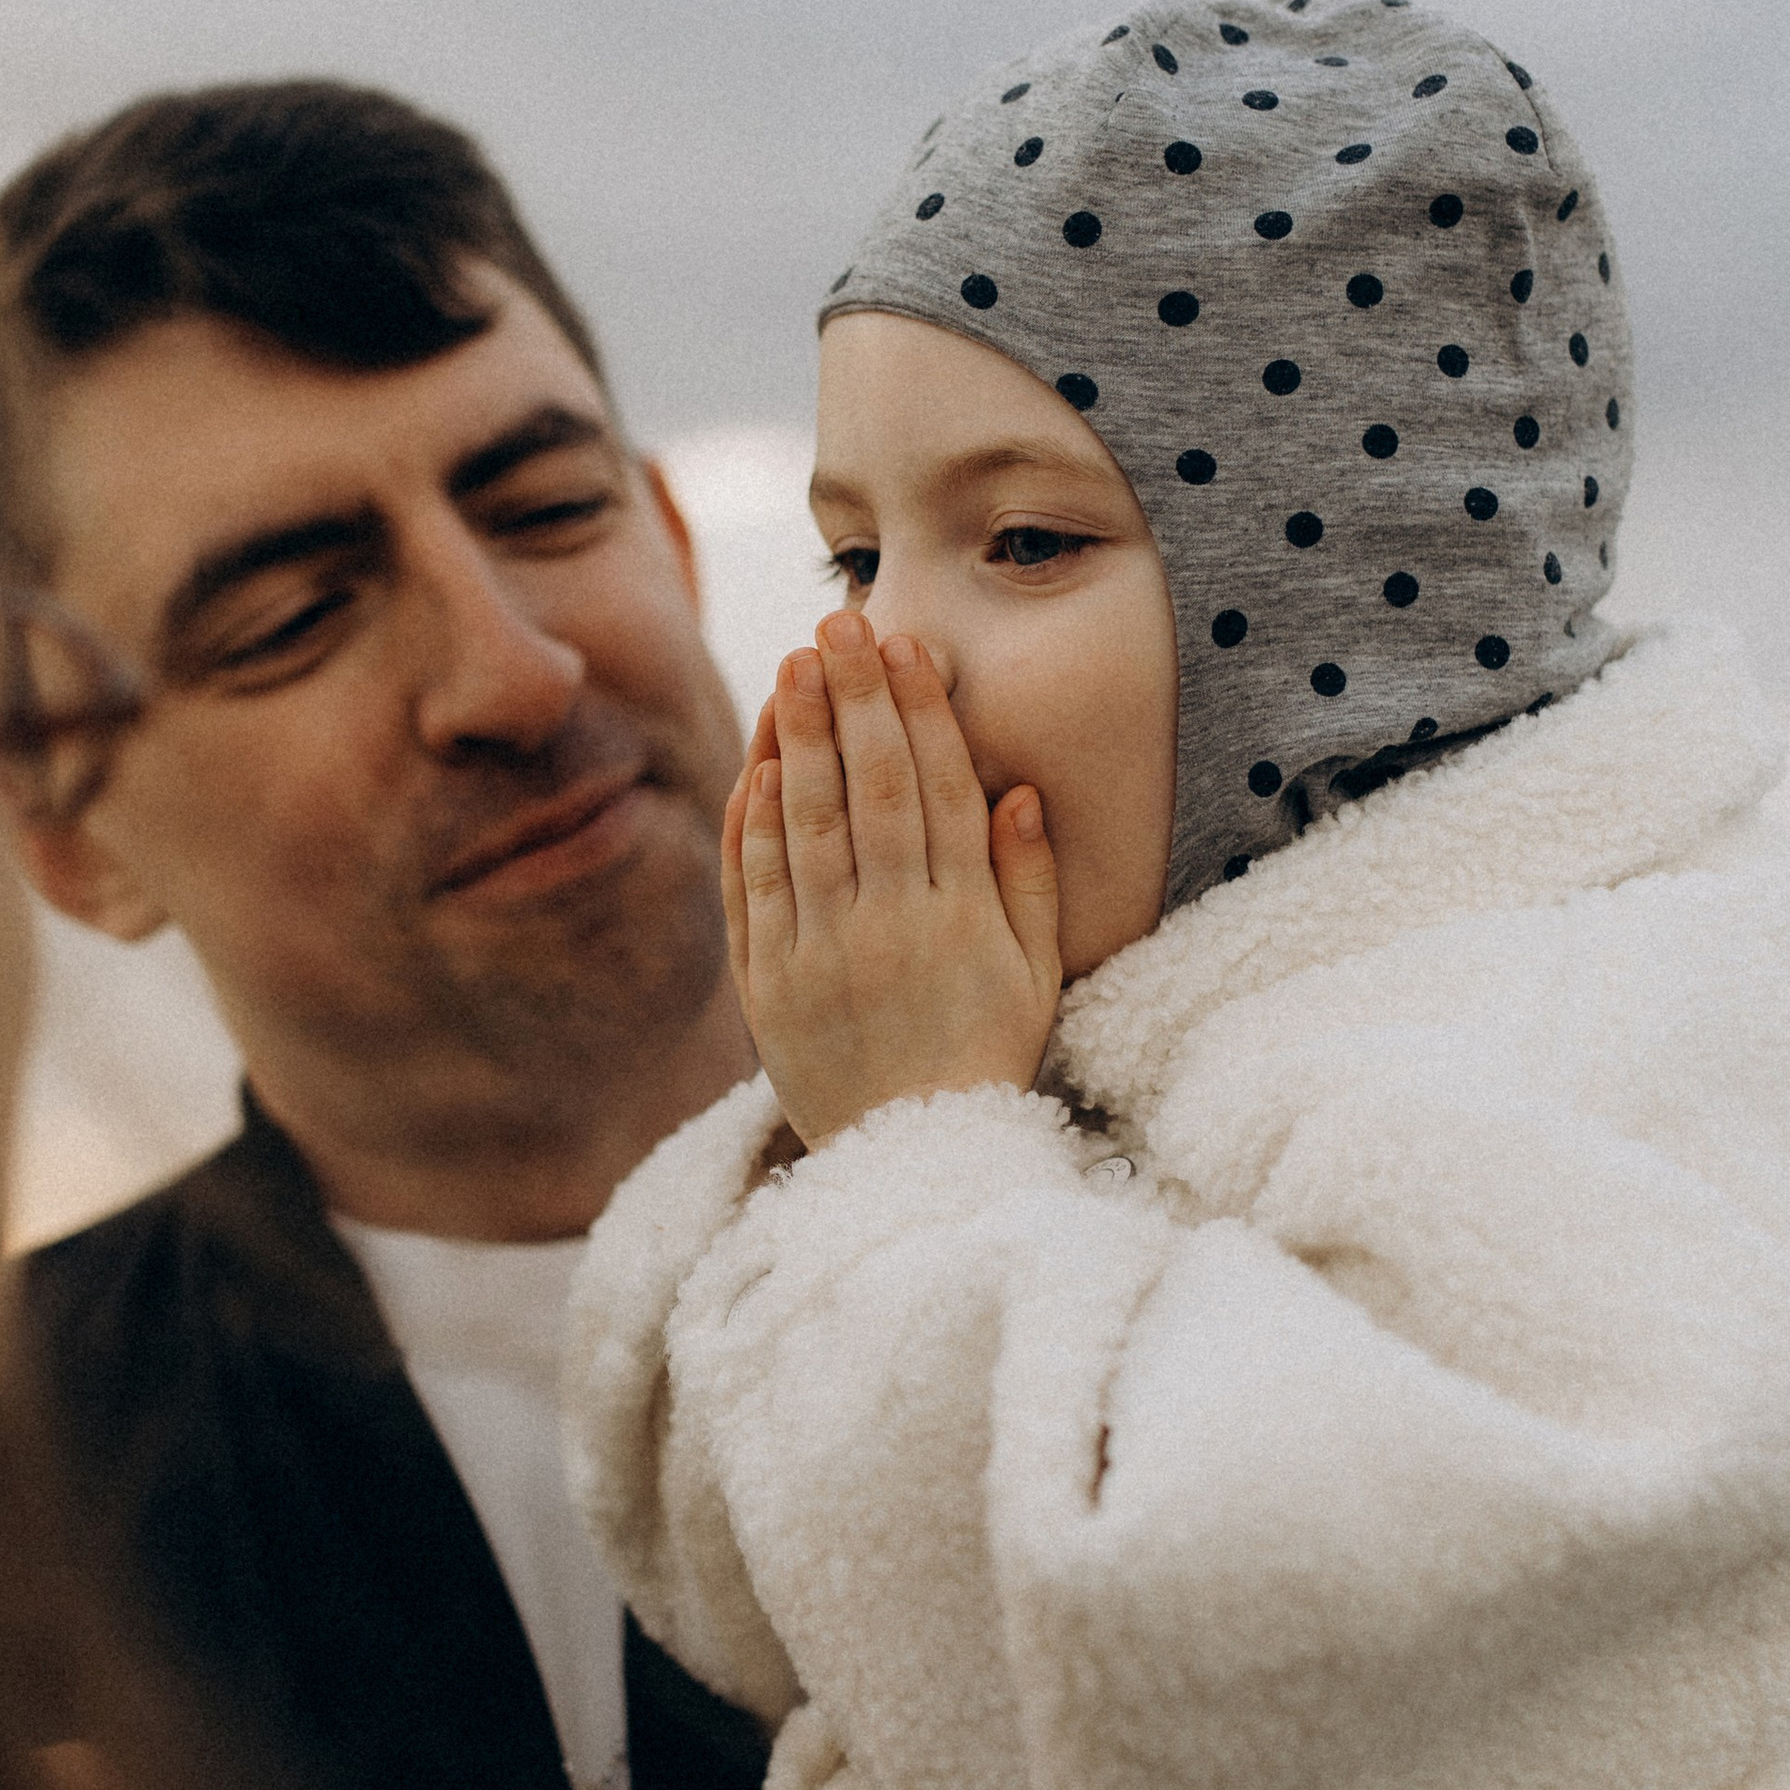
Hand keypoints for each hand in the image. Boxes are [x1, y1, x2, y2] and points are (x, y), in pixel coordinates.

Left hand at [724, 616, 1062, 1148]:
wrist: (911, 1167)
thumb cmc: (982, 1060)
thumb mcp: (1035, 978)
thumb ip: (1027, 882)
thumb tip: (1019, 789)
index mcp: (961, 921)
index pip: (938, 791)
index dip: (918, 713)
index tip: (903, 647)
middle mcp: (889, 930)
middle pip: (867, 791)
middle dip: (851, 699)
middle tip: (836, 623)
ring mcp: (821, 957)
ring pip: (806, 826)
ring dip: (797, 739)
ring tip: (793, 666)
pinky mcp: (768, 987)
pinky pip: (755, 890)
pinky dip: (754, 824)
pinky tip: (757, 764)